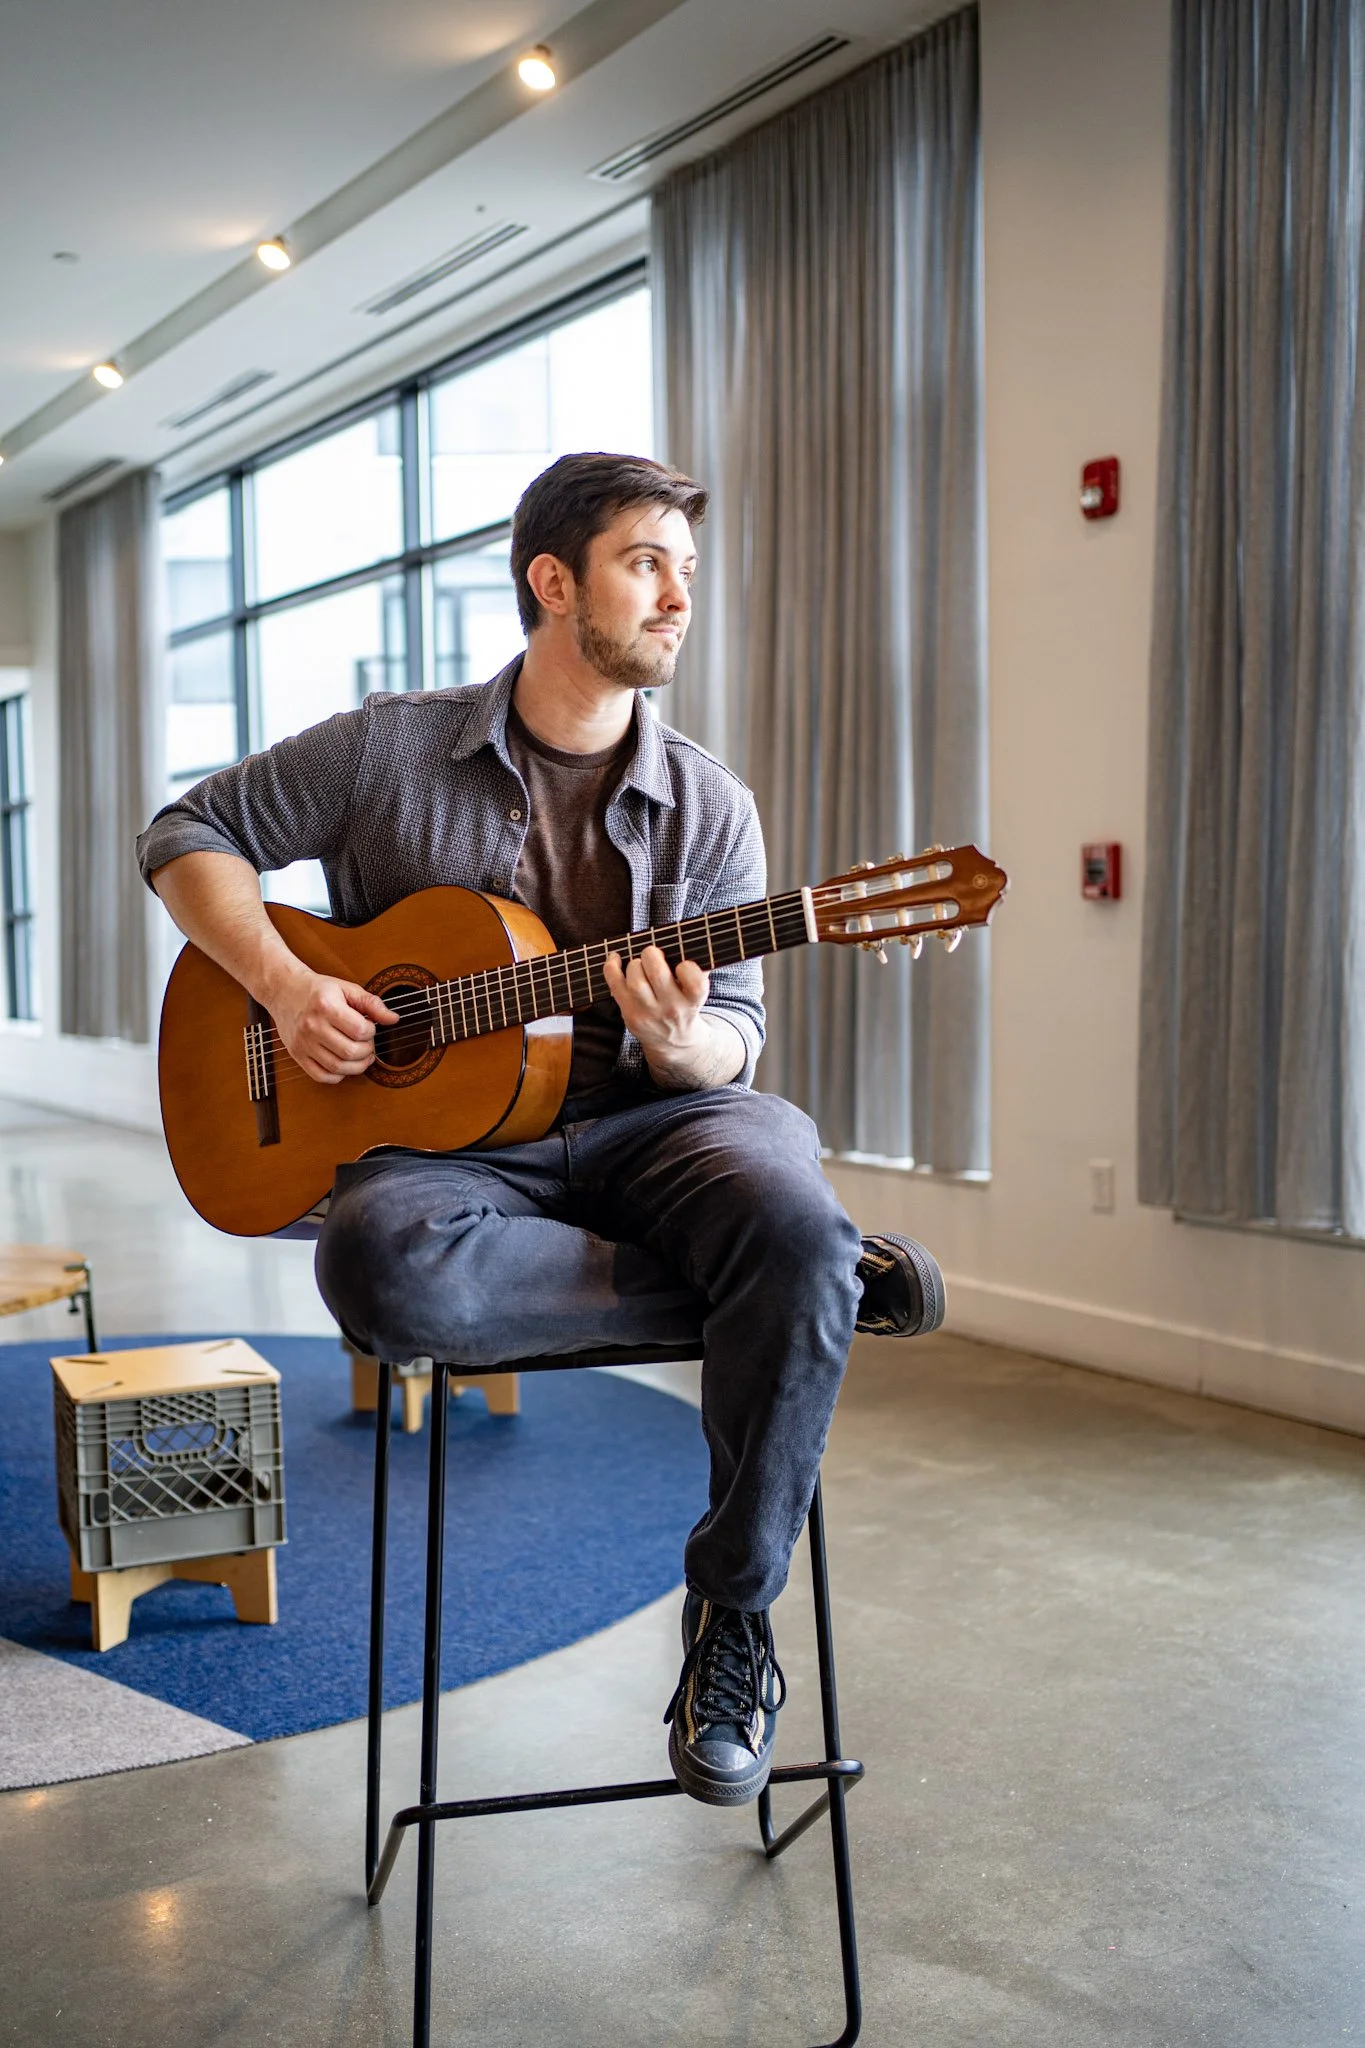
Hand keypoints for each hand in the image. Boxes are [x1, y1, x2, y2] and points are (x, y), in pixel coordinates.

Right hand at [265, 960, 397, 1084]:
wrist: (284, 990)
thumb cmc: (318, 990)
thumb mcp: (346, 988)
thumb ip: (372, 1003)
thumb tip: (393, 1019)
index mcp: (325, 1006)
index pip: (359, 1030)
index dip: (371, 1032)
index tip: (369, 1027)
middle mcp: (311, 1026)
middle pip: (350, 1052)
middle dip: (367, 1051)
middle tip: (368, 1044)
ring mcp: (302, 1043)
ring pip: (337, 1067)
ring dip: (357, 1066)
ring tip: (361, 1055)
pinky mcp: (297, 1055)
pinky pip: (321, 1076)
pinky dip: (338, 1075)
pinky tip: (344, 1063)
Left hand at [603, 945, 709, 1069]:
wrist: (674, 1042)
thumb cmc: (685, 1006)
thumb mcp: (696, 994)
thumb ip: (697, 971)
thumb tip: (687, 942)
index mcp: (693, 1002)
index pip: (695, 983)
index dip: (688, 968)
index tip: (683, 965)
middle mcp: (672, 1009)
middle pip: (657, 973)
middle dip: (652, 955)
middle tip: (653, 955)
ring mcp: (649, 1014)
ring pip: (635, 980)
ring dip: (635, 964)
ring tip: (640, 964)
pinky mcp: (630, 1014)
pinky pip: (615, 985)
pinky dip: (611, 967)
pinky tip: (616, 958)